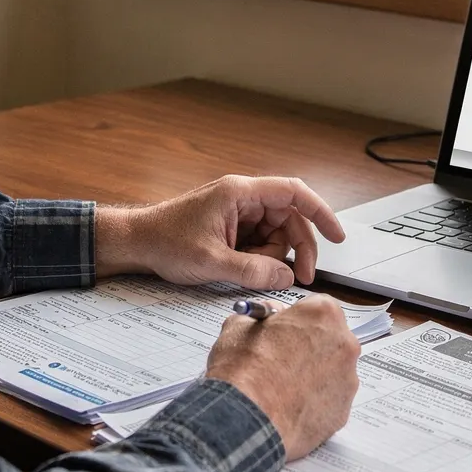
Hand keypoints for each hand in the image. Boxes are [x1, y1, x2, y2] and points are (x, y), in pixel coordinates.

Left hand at [95, 175, 347, 288]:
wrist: (135, 243)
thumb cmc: (164, 242)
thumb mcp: (212, 262)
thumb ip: (254, 270)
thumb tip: (287, 277)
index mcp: (239, 193)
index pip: (293, 193)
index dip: (320, 212)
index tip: (337, 236)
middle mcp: (242, 198)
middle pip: (289, 217)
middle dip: (298, 247)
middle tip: (300, 277)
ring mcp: (237, 213)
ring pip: (276, 232)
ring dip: (275, 256)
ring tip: (255, 273)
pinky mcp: (231, 227)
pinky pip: (260, 241)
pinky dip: (261, 258)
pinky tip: (246, 270)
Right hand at [204, 295, 360, 459]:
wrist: (245, 417)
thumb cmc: (244, 372)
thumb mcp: (240, 325)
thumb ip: (261, 315)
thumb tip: (267, 318)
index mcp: (323, 315)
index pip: (318, 308)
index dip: (298, 320)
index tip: (286, 330)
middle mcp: (344, 344)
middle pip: (331, 339)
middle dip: (311, 346)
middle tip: (284, 358)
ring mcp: (348, 380)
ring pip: (334, 372)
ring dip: (314, 375)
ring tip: (284, 386)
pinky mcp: (343, 411)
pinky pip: (331, 401)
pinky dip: (315, 402)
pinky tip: (291, 405)